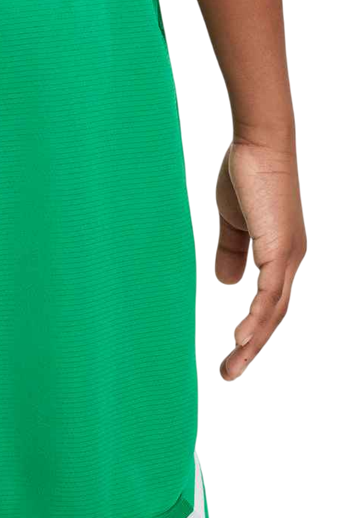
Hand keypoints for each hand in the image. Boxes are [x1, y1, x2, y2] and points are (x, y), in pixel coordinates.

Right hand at [215, 139, 305, 379]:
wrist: (260, 144)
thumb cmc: (247, 174)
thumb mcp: (233, 221)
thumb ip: (231, 251)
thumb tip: (227, 284)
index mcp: (280, 254)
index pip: (269, 303)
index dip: (252, 330)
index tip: (232, 352)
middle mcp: (290, 260)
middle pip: (273, 316)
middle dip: (252, 348)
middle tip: (228, 373)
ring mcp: (288, 255)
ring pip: (273, 312)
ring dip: (253, 343)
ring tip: (232, 366)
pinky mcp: (280, 248)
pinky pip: (269, 293)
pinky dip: (257, 318)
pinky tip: (243, 338)